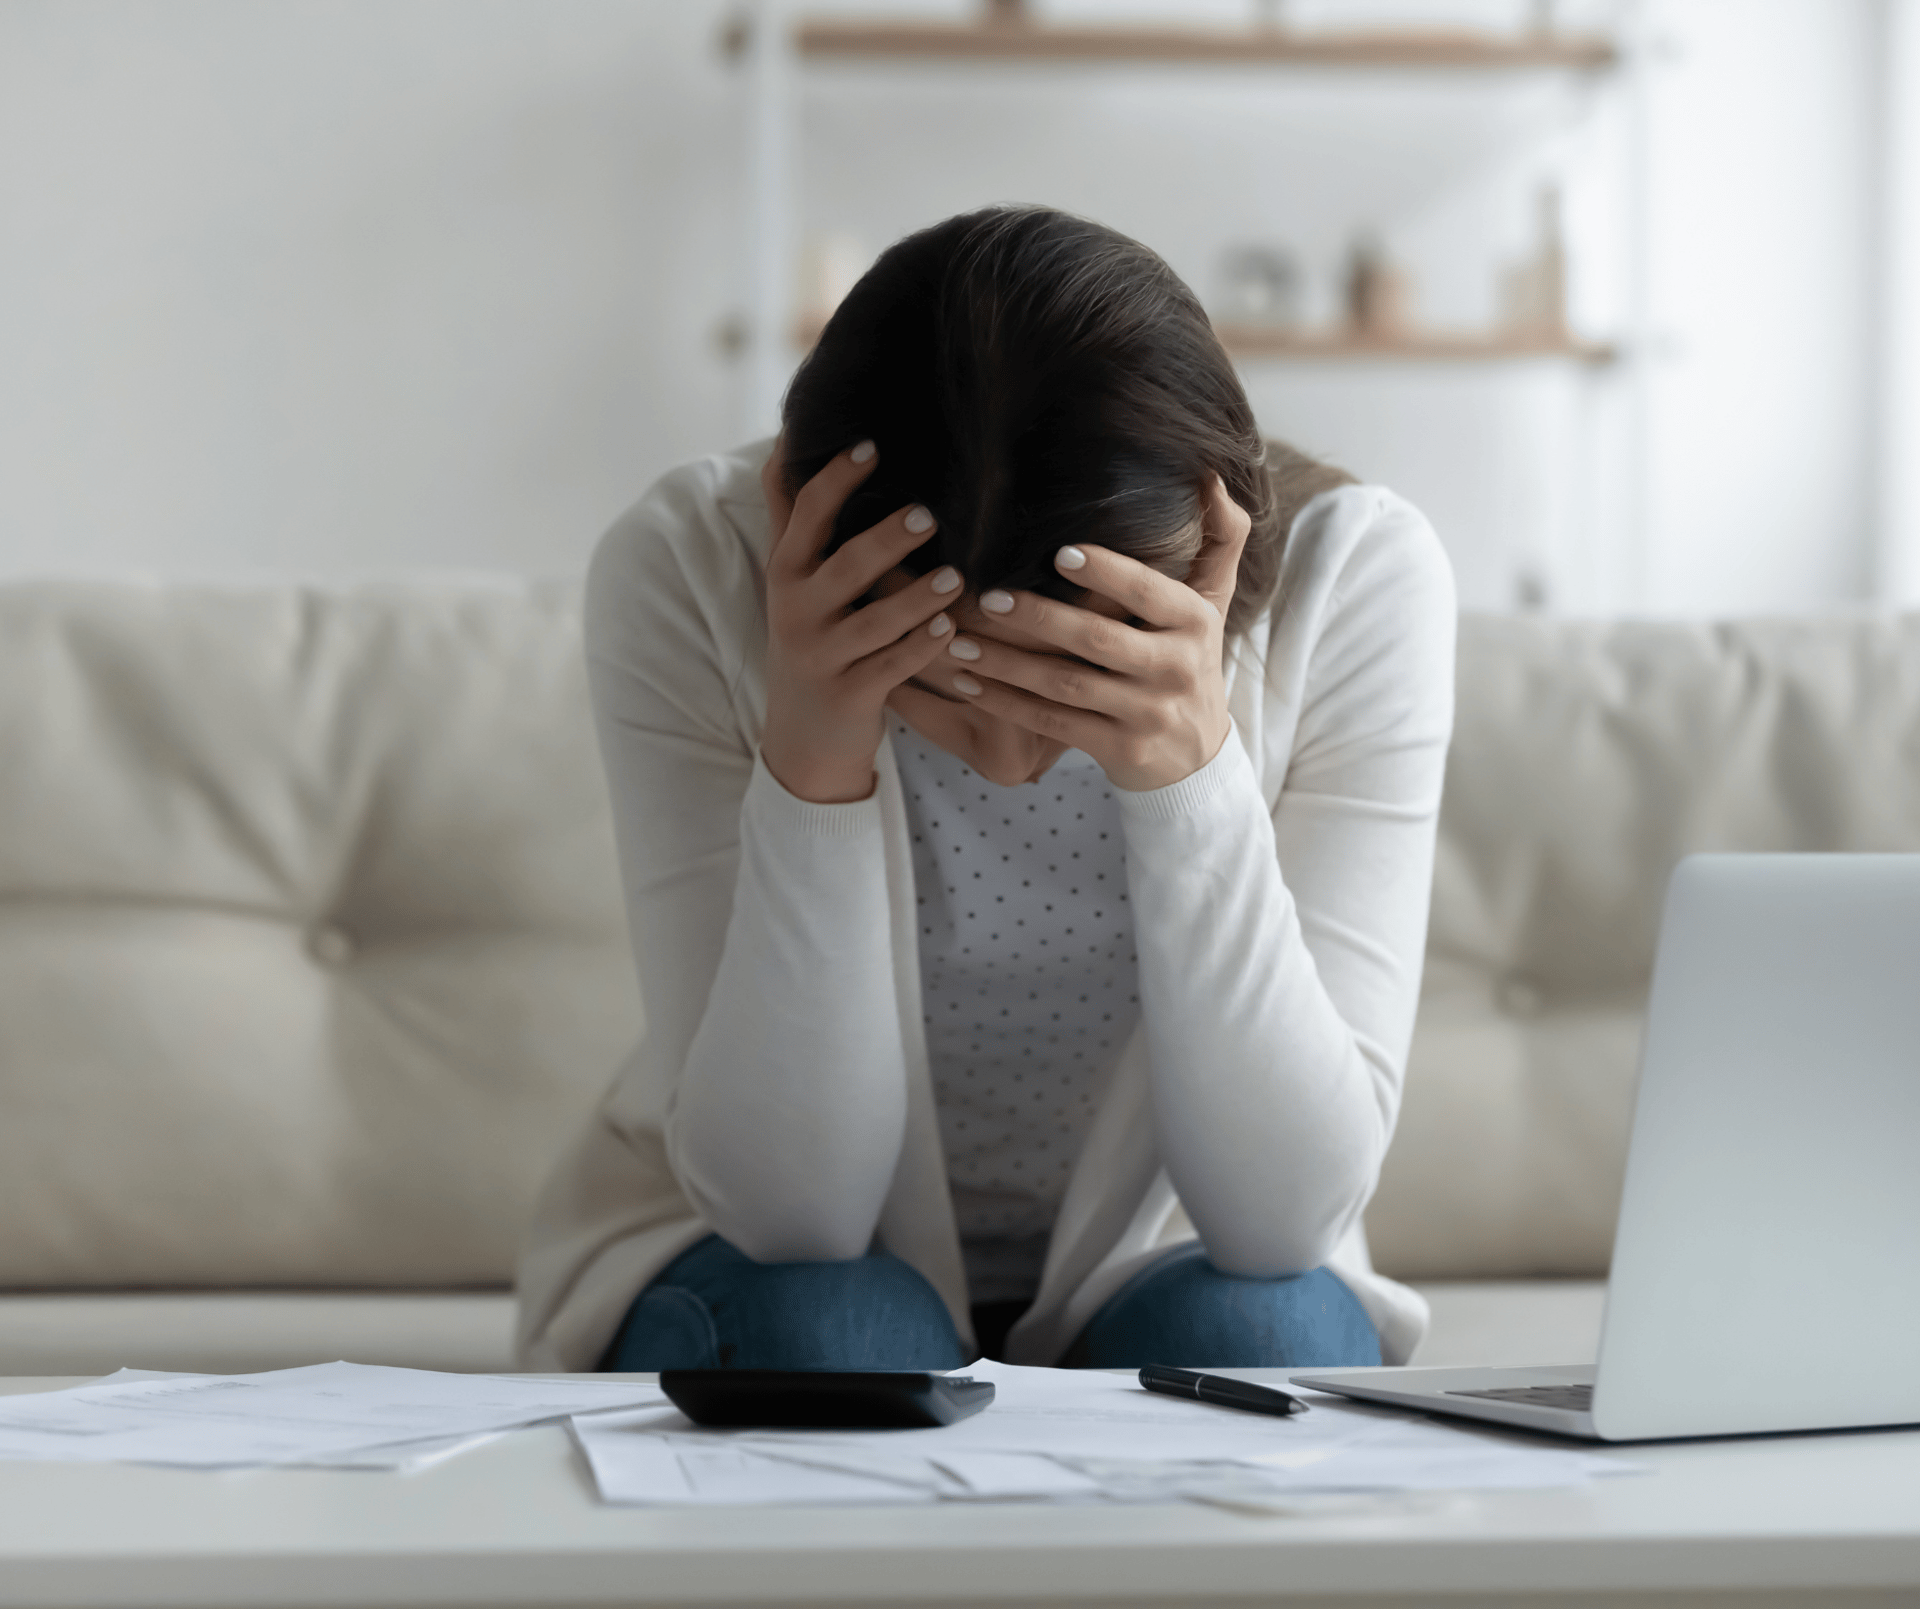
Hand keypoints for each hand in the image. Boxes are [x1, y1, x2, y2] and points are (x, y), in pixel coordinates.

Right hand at [758, 439, 963, 802]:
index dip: (836, 480)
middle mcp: (797, 610)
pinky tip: (950, 629)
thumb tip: (788, 440)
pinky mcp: (850, 695)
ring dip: (916, 598)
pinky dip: (920, 648)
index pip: (806, 516)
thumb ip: (793, 515)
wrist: (802, 736)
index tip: (871, 446)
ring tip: (955, 576)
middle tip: (927, 514)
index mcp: (786, 572)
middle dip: (885, 540)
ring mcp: (822, 656)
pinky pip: (891, 668)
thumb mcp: (793, 579)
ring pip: (874, 622)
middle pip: (844, 567)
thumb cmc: (811, 637)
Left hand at [903, 477, 1251, 792]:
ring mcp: (1146, 713)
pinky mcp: (1118, 749)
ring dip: (1008, 663)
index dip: (1106, 572)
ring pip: (1066, 684)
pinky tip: (969, 683)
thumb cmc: (1191, 659)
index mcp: (1194, 623)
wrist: (1196, 756)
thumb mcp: (1215, 602)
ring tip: (959, 640)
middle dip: (1039, 618)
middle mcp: (1174, 668)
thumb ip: (1221, 538)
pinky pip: (1053, 723)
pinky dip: (1007, 704)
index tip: (1058, 552)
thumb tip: (1210, 476)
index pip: (1149, 593)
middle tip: (988, 597)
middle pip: (1098, 640)